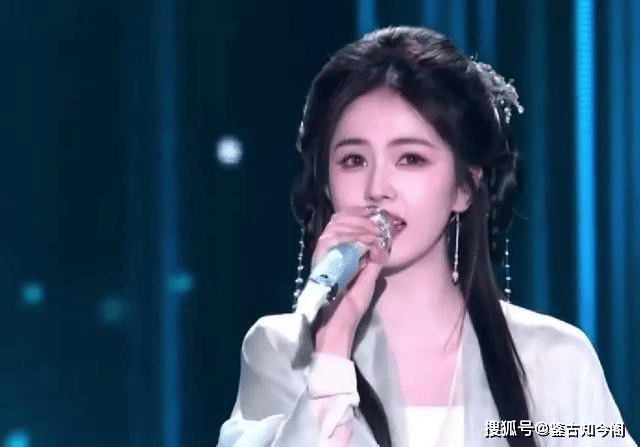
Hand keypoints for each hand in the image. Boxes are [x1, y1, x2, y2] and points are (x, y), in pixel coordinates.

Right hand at [311, 207, 389, 356]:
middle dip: (362, 219)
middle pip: (339, 218)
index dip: (358, 214)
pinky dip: (352, 237)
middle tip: (379, 228)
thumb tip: (382, 242)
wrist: (339, 322)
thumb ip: (374, 259)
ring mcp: (323, 254)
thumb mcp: (370, 277)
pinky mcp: (321, 261)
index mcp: (337, 251)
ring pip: (336, 225)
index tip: (377, 216)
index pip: (342, 220)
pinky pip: (333, 239)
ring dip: (359, 227)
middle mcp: (327, 250)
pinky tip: (367, 242)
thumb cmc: (352, 303)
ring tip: (374, 236)